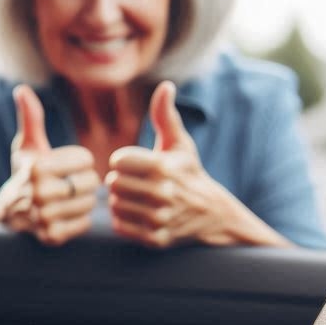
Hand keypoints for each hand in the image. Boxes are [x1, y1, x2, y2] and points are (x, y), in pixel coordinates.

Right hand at [0, 85, 99, 245]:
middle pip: (91, 182)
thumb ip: (30, 118)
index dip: (79, 162)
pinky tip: (64, 215)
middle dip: (83, 182)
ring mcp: (44, 217)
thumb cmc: (24, 174)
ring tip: (65, 200)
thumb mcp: (27, 146)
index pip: (86, 160)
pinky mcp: (51, 236)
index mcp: (37, 167)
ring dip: (82, 201)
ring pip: (90, 203)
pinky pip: (84, 223)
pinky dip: (79, 220)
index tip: (63, 167)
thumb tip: (22, 89)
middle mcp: (39, 192)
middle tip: (67, 185)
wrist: (8, 216)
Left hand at [107, 81, 277, 247]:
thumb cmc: (189, 173)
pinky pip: (120, 227)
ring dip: (120, 201)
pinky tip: (138, 214)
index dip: (123, 161)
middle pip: (113, 183)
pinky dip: (124, 220)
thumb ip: (165, 115)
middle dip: (120, 181)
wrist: (212, 214)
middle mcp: (162, 193)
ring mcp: (159, 218)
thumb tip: (165, 85)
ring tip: (136, 197)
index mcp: (163, 166)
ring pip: (114, 205)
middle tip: (134, 182)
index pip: (118, 161)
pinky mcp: (155, 239)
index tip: (135, 164)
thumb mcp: (180, 144)